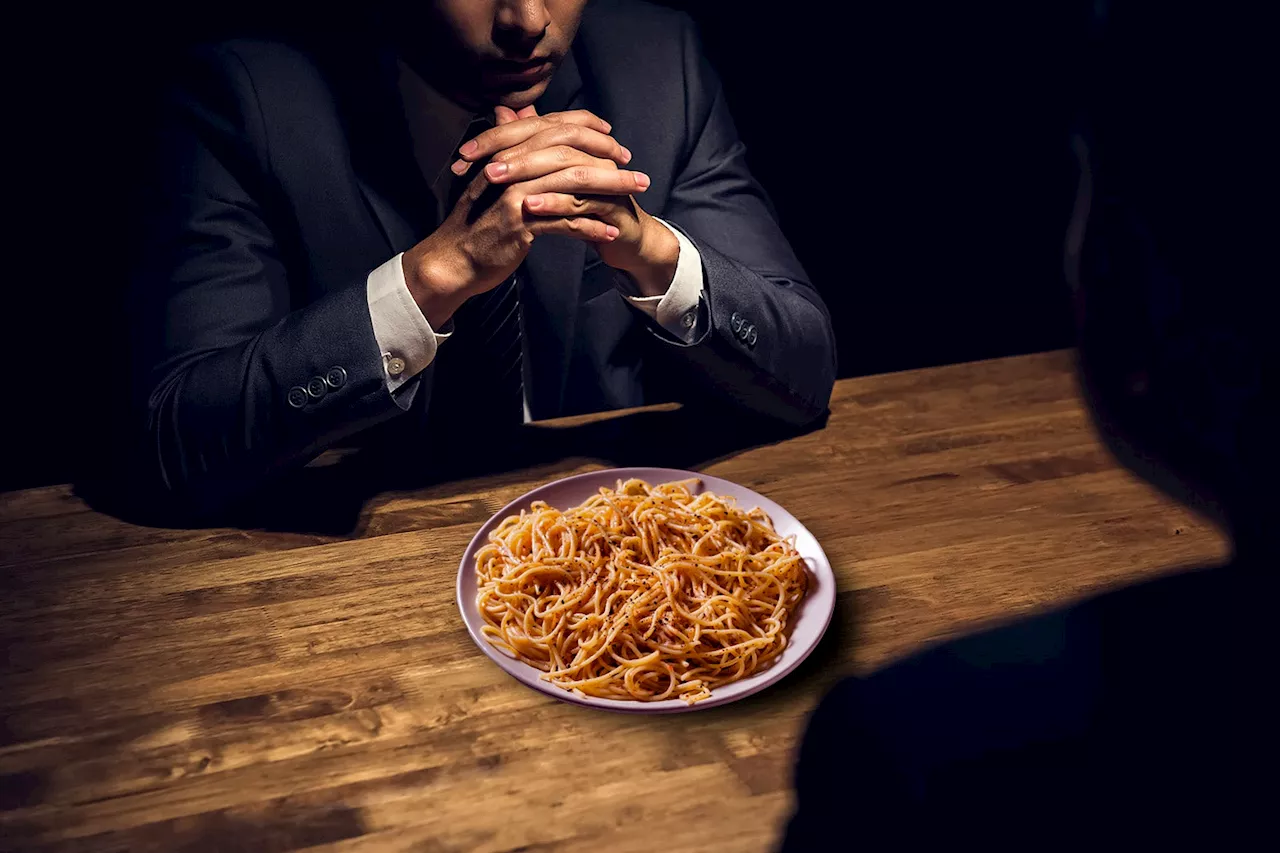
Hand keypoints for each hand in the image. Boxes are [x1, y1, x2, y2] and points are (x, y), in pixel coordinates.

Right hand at [401, 107, 649, 326]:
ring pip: (575, 185)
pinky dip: (591, 227)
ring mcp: (515, 194)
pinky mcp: (520, 224)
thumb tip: (512, 112)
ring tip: (635, 199)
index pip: (554, 126)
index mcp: (507, 151)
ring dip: (611, 191)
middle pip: (571, 153)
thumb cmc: (478, 220)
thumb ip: (509, 147)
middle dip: (610, 161)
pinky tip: (611, 232)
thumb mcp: (493, 179)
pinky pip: (565, 221)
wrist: (453, 259)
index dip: (588, 128)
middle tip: (638, 174)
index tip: (614, 139)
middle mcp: (511, 166)